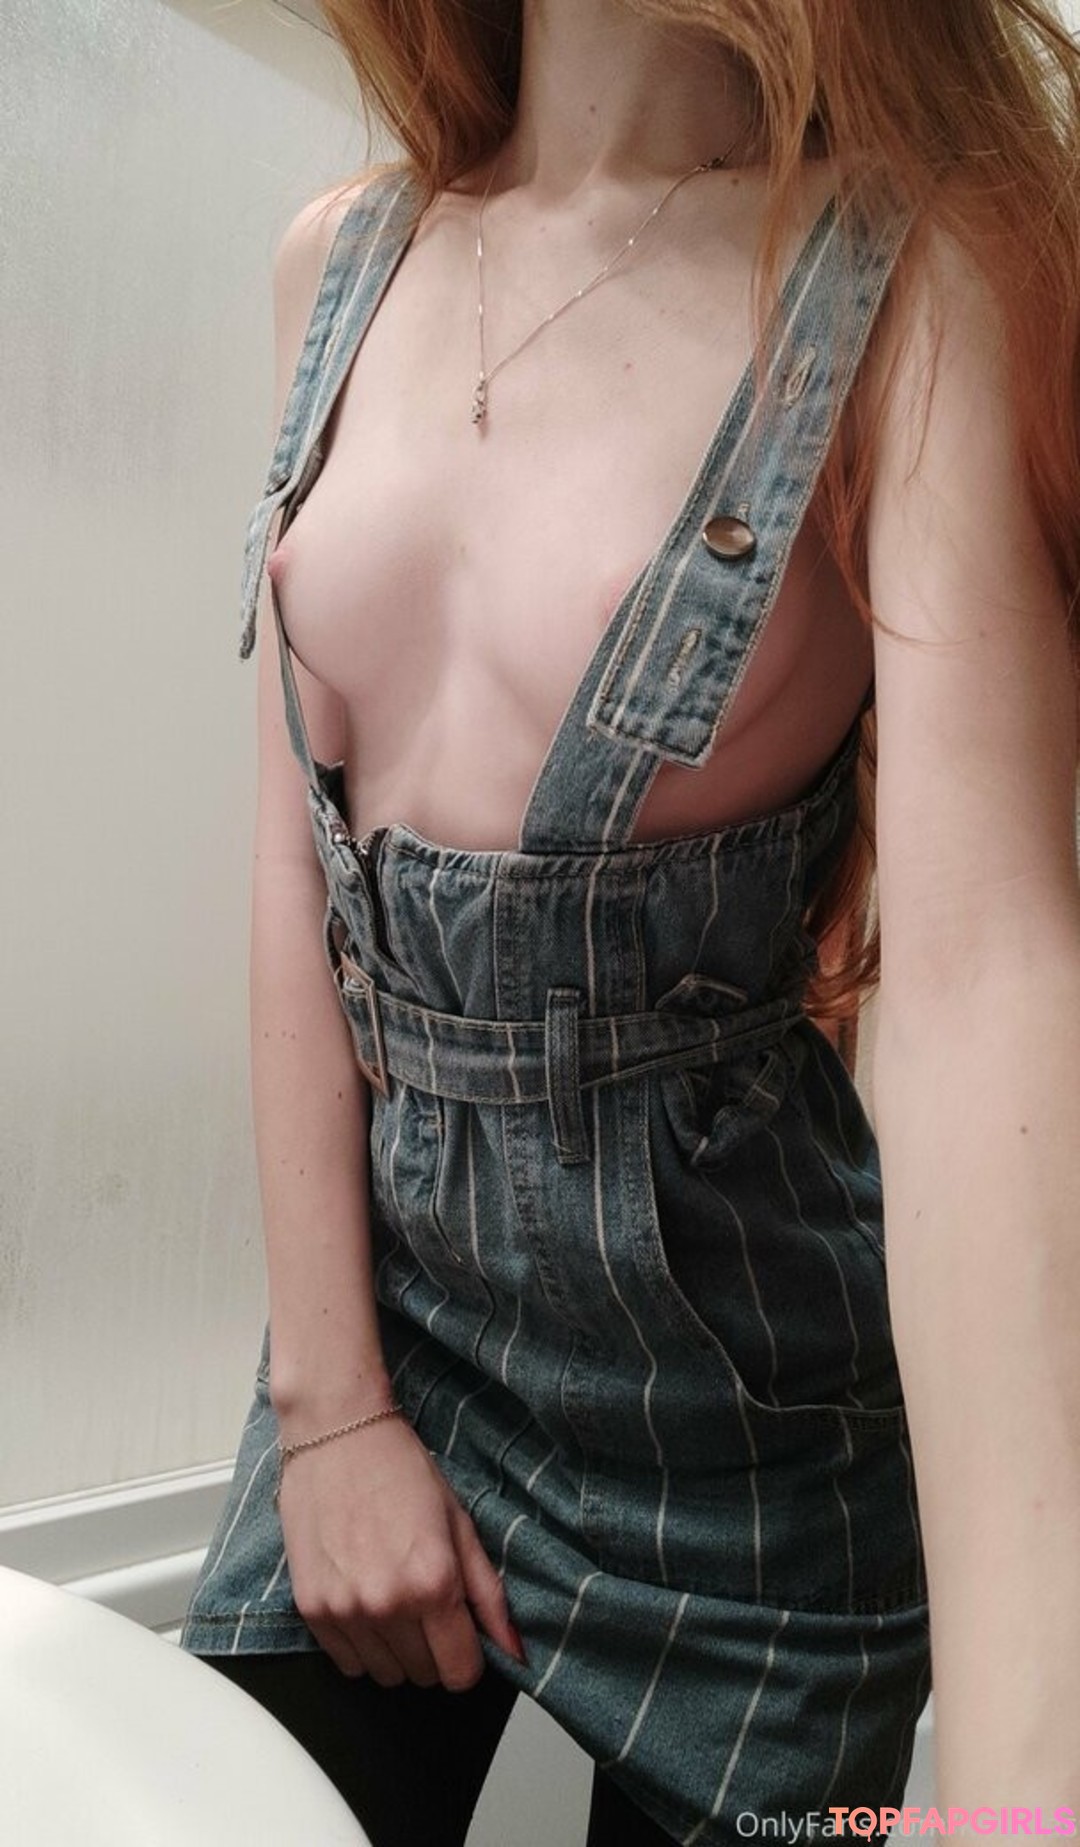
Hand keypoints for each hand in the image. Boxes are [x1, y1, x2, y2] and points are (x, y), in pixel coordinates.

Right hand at [277, 1414, 526, 1688]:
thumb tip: (513, 1649)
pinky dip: (360, 1645)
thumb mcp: (458, 1523)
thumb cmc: (400, 1469)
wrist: (334, 1432)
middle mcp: (388, 1604)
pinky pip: (346, 1663)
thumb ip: (488, 1593)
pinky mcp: (310, 1608)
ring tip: (393, 1597)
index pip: (460, 1673)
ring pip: (385, 1675)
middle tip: (426, 1603)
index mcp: (433, 1583)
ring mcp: (345, 1610)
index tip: (461, 1633)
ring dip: (396, 1649)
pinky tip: (364, 1601)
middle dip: (434, 1649)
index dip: (467, 1657)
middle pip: (423, 1676)